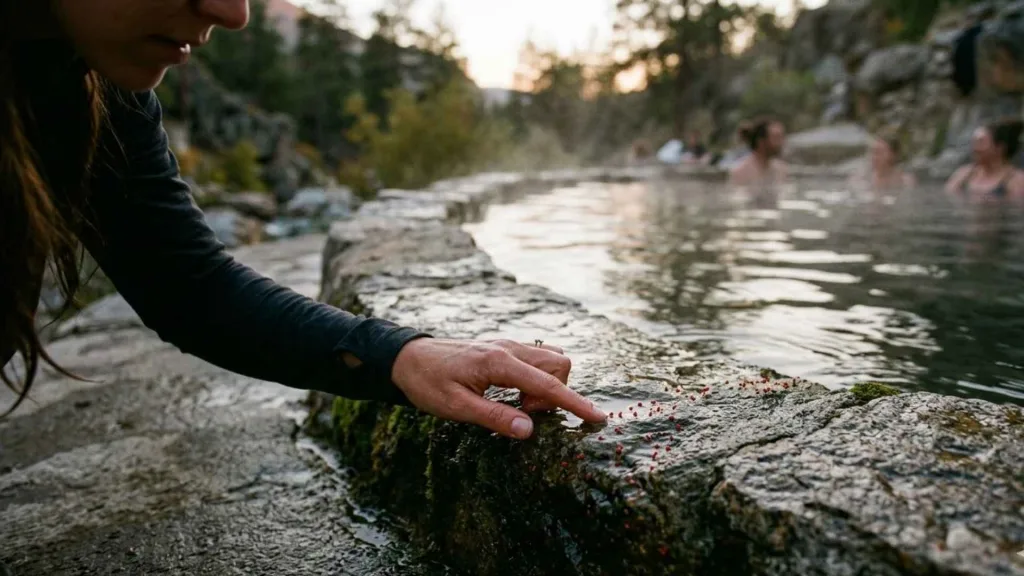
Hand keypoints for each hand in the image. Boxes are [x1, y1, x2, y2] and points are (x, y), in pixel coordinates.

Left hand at [391, 338, 606, 438]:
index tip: (598, 418)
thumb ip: (494, 417)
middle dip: (554, 394)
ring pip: (552, 359)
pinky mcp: (506, 348)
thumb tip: (529, 429)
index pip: (548, 384)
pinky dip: (537, 378)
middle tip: (523, 412)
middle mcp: (510, 348)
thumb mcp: (455, 407)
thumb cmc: (428, 383)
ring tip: (517, 404)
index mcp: (499, 362)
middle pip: (559, 365)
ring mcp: (509, 345)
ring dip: (546, 386)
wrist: (408, 357)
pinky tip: (513, 393)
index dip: (575, 403)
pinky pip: (538, 359)